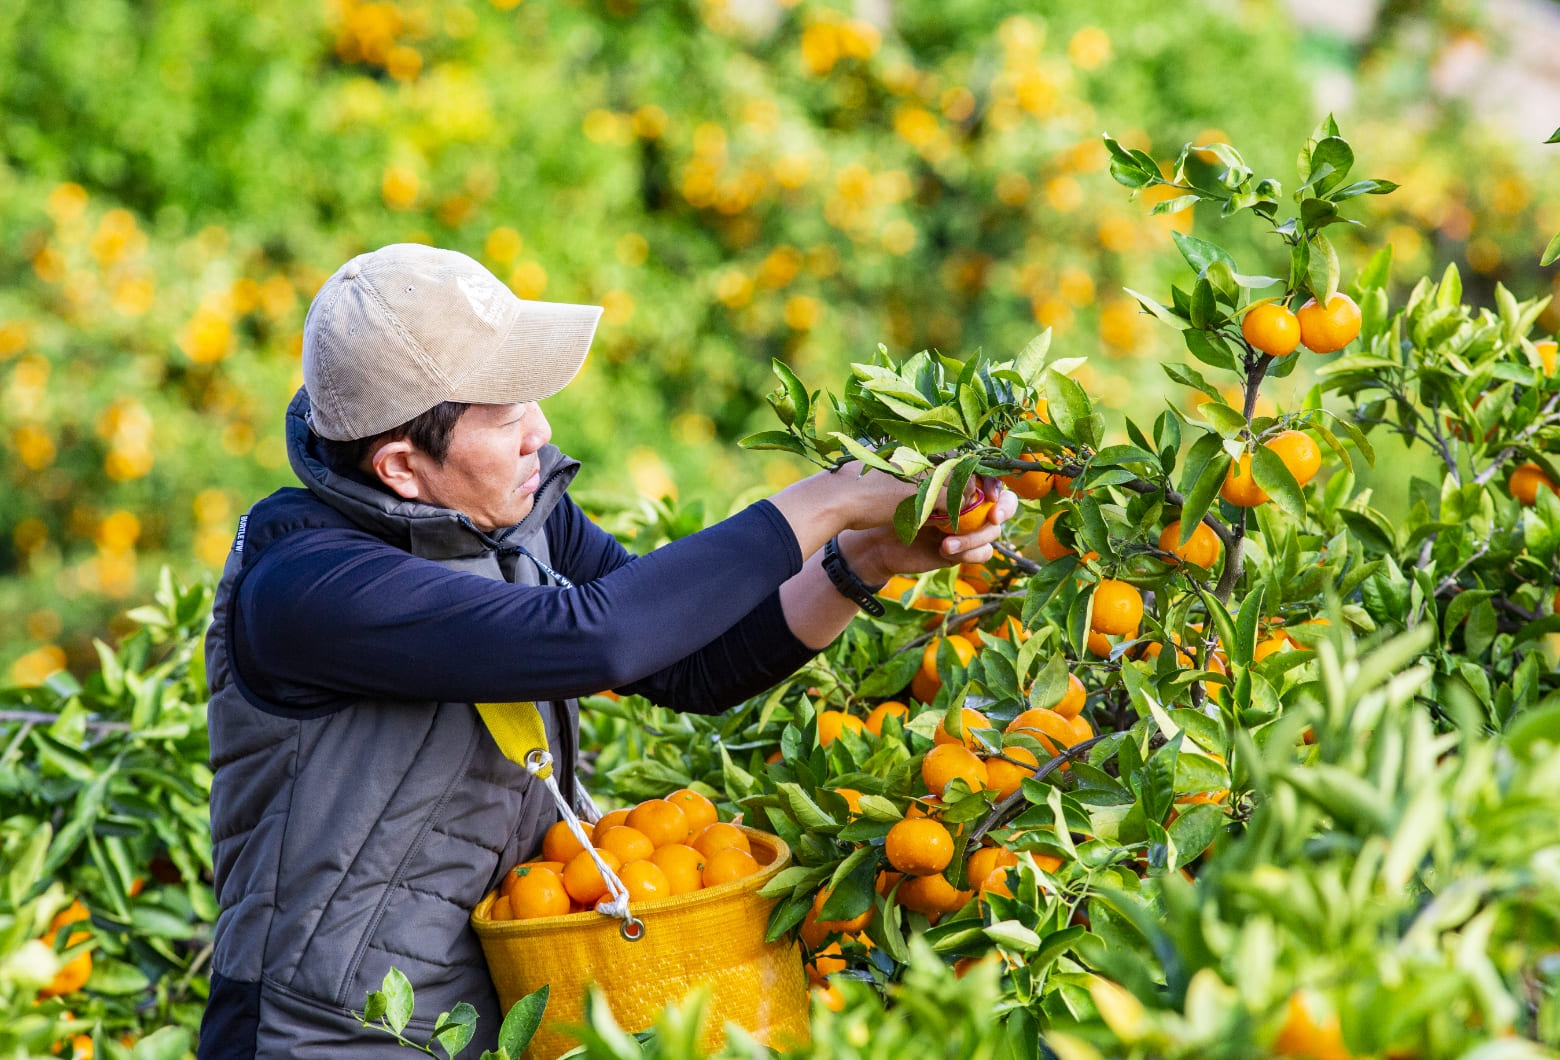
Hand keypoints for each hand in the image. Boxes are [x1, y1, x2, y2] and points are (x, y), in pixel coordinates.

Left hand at [840, 477, 1017, 583]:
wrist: (879, 541)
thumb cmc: (892, 508)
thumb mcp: (917, 492)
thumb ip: (944, 488)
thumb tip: (970, 487)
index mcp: (961, 483)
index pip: (992, 480)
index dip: (997, 487)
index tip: (990, 495)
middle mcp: (970, 506)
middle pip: (1004, 506)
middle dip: (1003, 510)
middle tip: (993, 518)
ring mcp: (969, 529)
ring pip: (993, 532)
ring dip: (974, 538)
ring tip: (946, 545)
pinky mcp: (964, 551)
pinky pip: (983, 553)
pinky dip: (969, 553)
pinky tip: (945, 552)